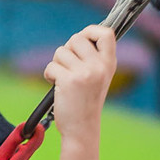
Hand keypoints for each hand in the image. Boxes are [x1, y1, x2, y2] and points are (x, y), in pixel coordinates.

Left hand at [43, 24, 115, 142]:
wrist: (82, 128)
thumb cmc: (86, 101)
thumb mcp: (98, 77)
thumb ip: (93, 57)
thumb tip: (79, 37)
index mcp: (109, 63)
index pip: (106, 33)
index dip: (91, 31)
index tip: (83, 40)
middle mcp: (99, 66)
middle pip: (77, 38)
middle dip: (67, 49)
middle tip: (68, 66)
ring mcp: (84, 73)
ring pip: (60, 51)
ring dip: (57, 63)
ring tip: (63, 78)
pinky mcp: (68, 81)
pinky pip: (51, 66)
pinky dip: (49, 74)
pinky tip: (56, 86)